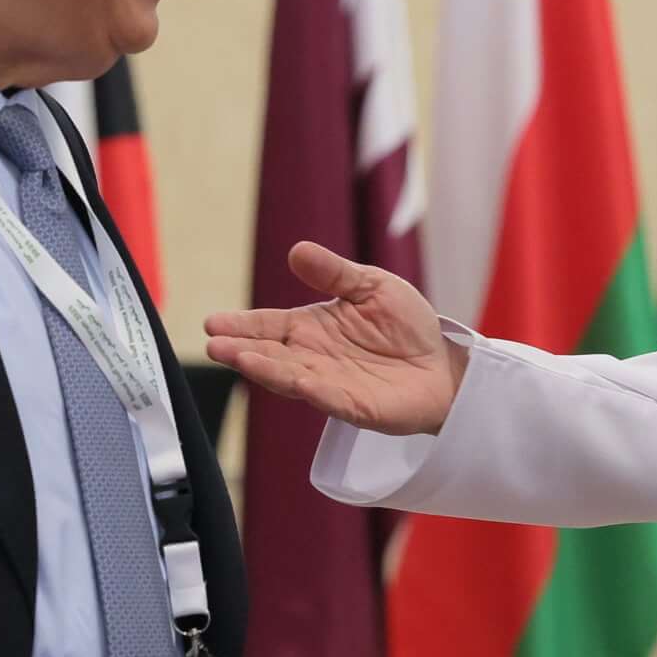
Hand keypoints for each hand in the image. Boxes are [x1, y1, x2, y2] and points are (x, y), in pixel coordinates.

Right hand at [204, 242, 468, 434]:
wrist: (443, 364)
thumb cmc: (405, 326)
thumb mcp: (371, 286)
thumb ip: (335, 273)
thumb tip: (298, 250)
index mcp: (312, 327)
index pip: (269, 325)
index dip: (242, 325)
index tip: (213, 322)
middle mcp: (313, 357)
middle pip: (270, 353)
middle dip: (241, 349)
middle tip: (214, 344)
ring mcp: (331, 384)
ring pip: (290, 376)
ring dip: (266, 369)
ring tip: (239, 358)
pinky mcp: (355, 406)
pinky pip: (329, 397)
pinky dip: (310, 389)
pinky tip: (293, 379)